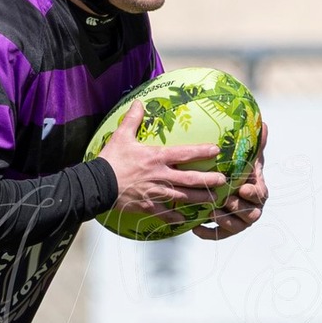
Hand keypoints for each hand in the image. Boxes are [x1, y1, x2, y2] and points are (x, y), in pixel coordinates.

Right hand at [98, 100, 226, 224]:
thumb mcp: (121, 136)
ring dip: (200, 199)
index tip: (216, 150)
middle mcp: (160, 175)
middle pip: (190, 179)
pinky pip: (165, 213)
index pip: (185, 153)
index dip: (202, 151)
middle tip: (223, 181)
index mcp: (156, 157)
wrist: (98, 184)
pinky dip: (176, 217)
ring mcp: (155, 192)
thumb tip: (138, 102)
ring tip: (214, 201)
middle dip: (209, 180)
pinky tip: (185, 220)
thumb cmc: (110, 160)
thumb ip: (132, 119)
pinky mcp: (148, 205)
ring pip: (183, 197)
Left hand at [193, 126, 267, 240]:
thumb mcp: (245, 153)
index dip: (253, 194)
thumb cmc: (237, 166)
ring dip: (224, 221)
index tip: (243, 188)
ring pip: (235, 226)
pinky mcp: (224, 228)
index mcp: (259, 191)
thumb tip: (263, 125)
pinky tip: (196, 229)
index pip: (260, 195)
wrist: (224, 182)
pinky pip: (218, 235)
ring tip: (210, 212)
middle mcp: (252, 208)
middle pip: (250, 214)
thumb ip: (254, 142)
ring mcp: (239, 220)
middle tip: (224, 200)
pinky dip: (209, 233)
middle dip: (237, 208)